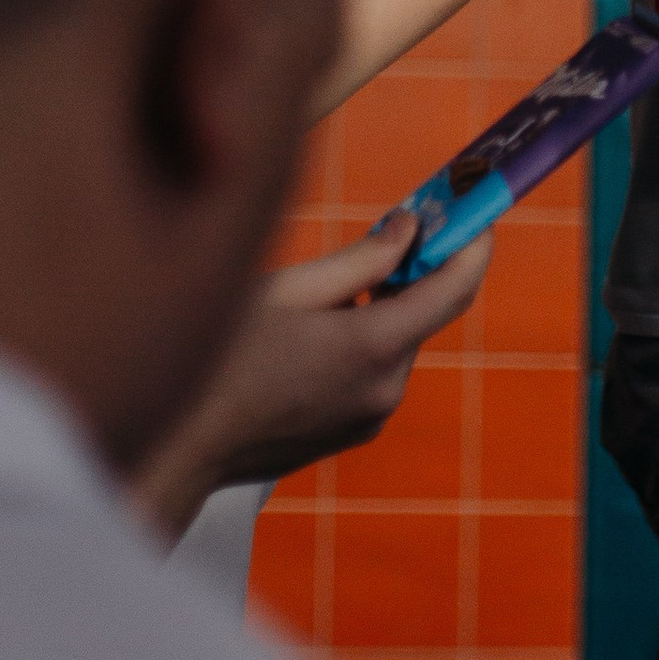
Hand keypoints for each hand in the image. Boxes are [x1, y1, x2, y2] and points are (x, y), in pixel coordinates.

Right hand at [133, 213, 490, 536]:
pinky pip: (372, 373)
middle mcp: (383, 389)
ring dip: (378, 308)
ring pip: (394, 343)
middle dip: (412, 270)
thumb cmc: (219, 359)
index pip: (453, 289)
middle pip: (421, 314)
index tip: (478, 213)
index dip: (472, 244)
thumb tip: (409, 230)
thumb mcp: (287, 289)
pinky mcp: (350, 432)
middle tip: (391, 227)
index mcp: (372, 347)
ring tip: (320, 289)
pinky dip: (360, 342)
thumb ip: (360, 260)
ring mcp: (368, 418)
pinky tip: (307, 332)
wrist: (180, 446)